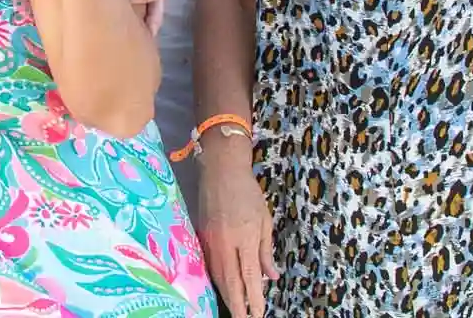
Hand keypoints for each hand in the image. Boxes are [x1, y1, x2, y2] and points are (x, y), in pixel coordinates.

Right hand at [199, 159, 278, 317]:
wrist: (221, 169)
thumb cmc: (248, 192)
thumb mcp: (264, 220)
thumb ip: (266, 250)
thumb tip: (271, 276)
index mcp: (244, 237)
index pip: (249, 275)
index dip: (254, 298)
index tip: (259, 314)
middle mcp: (225, 242)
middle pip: (230, 282)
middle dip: (238, 305)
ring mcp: (210, 240)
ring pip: (217, 276)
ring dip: (227, 296)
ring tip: (236, 310)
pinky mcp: (201, 236)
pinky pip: (209, 265)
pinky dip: (217, 281)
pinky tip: (222, 290)